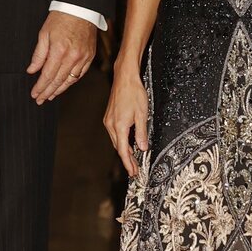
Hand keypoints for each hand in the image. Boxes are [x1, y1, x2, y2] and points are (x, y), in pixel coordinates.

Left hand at [27, 13, 96, 103]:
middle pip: (58, 81)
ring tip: (50, 96)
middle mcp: (72, 57)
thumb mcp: (44, 34)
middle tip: (40, 99)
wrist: (81, 9)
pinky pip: (80, 74)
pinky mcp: (89, 57)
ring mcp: (83, 58)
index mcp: (59, 51)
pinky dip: (71, 81)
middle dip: (47, 92)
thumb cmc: (61, 18)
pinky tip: (64, 85)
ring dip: (59, 90)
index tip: (34, 93)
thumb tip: (32, 70)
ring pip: (70, 80)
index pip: (48, 75)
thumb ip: (38, 55)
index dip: (40, 87)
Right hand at [104, 59, 148, 175]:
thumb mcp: (142, 114)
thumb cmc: (134, 93)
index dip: (128, 163)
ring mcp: (109, 121)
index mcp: (119, 126)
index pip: (123, 150)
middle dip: (127, 159)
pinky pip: (115, 133)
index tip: (133, 172)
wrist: (125, 78)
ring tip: (132, 160)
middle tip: (134, 170)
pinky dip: (121, 141)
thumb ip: (141, 133)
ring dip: (124, 151)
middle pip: (119, 147)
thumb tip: (142, 148)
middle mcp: (111, 125)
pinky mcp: (109, 117)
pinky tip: (128, 144)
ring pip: (116, 141)